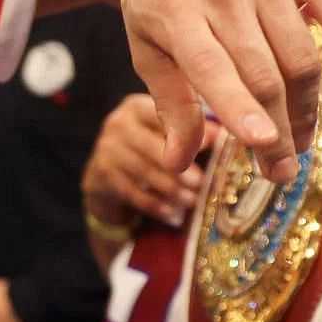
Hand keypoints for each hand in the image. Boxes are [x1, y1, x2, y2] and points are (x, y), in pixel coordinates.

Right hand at [82, 94, 215, 228]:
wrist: (109, 177)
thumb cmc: (149, 152)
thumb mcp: (166, 136)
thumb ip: (192, 133)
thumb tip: (221, 135)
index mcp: (137, 106)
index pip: (162, 116)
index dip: (187, 132)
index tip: (210, 147)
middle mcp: (117, 122)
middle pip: (151, 146)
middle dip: (179, 167)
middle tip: (202, 183)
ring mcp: (105, 148)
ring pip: (142, 171)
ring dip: (170, 189)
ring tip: (192, 201)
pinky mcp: (99, 174)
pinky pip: (131, 192)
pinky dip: (154, 205)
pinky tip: (173, 214)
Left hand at [106, 0, 321, 183]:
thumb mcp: (143, 44)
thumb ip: (168, 103)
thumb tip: (177, 166)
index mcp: (174, 12)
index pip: (211, 67)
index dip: (239, 108)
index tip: (263, 144)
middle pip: (263, 73)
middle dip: (278, 131)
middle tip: (281, 171)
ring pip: (300, 53)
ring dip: (307, 107)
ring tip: (300, 139)